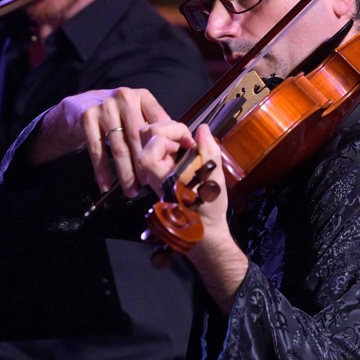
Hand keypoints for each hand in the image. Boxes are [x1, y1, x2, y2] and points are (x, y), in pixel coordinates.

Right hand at [29, 87, 171, 195]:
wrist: (81, 105)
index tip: (173, 166)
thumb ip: (158, 126)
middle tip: (150, 186)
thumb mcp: (139, 111)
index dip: (168, 144)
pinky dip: (102, 171)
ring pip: (119, 147)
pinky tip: (106, 185)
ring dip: (126, 173)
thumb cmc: (118, 114)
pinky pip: (97, 150)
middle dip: (145, 165)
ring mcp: (105, 107)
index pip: (159, 122)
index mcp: (142, 97)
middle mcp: (124, 98)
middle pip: (138, 138)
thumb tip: (187, 145)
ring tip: (132, 191)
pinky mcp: (88, 118)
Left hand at [139, 122, 245, 312]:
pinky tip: (182, 149)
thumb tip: (203, 128)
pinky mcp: (156, 171)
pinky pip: (153, 147)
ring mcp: (152, 171)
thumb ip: (208, 151)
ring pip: (147, 139)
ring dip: (167, 134)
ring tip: (184, 143)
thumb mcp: (214, 179)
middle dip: (168, 128)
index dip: (172, 134)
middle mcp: (151, 172)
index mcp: (162, 174)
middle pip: (145, 134)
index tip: (190, 142)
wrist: (202, 231)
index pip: (153, 142)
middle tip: (187, 140)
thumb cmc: (208, 208)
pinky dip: (167, 141)